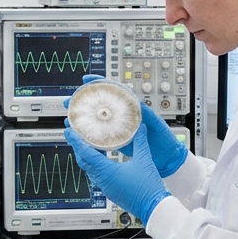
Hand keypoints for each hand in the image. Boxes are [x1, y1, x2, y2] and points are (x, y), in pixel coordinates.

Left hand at [64, 123, 169, 223]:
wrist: (153, 208)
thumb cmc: (148, 188)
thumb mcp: (144, 160)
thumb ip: (140, 141)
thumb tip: (139, 128)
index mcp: (107, 172)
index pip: (86, 153)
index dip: (76, 141)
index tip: (69, 132)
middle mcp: (103, 180)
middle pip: (84, 161)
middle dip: (78, 147)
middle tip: (74, 135)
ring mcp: (106, 187)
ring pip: (89, 170)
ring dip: (85, 157)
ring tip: (85, 145)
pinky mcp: (111, 191)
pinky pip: (96, 176)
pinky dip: (94, 166)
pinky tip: (100, 161)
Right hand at [69, 75, 187, 177]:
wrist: (168, 158)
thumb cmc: (165, 139)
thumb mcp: (157, 124)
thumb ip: (148, 115)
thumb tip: (137, 103)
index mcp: (134, 108)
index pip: (114, 91)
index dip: (100, 83)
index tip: (86, 79)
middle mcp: (124, 117)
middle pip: (101, 105)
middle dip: (84, 102)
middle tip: (70, 101)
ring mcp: (120, 129)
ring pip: (99, 121)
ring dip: (83, 119)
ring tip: (69, 118)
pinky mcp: (119, 142)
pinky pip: (102, 137)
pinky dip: (91, 136)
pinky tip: (80, 136)